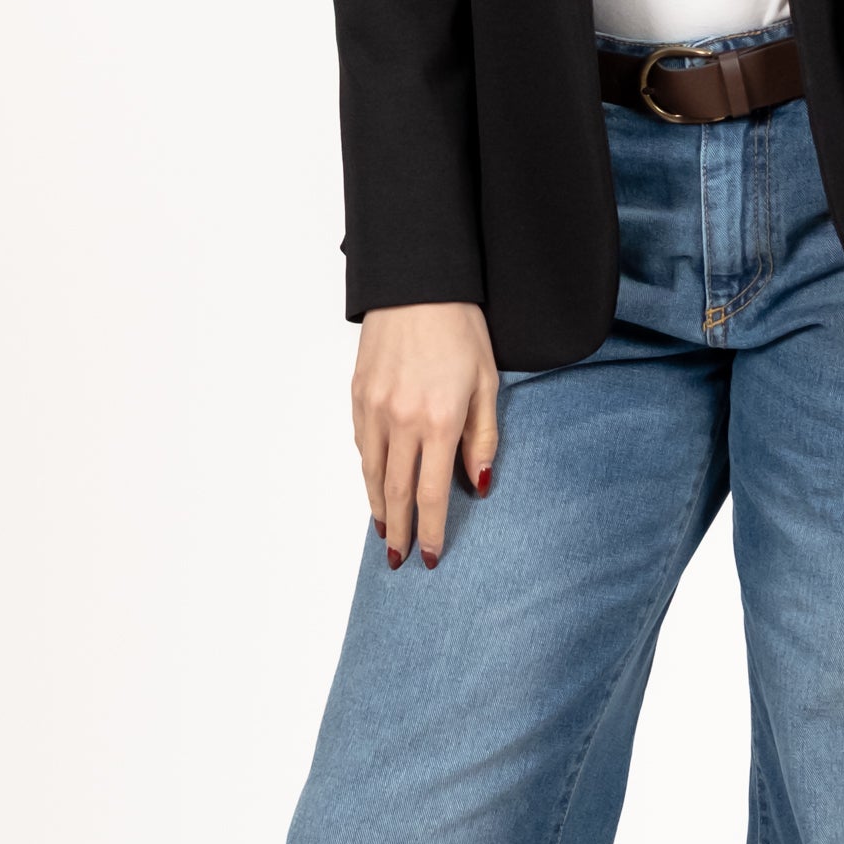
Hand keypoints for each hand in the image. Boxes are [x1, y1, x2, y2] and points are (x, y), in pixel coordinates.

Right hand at [352, 303, 499, 569]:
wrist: (417, 284)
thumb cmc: (460, 328)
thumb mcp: (487, 382)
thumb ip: (483, 437)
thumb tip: (478, 483)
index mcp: (439, 420)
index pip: (433, 493)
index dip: (430, 529)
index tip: (429, 555)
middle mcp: (401, 421)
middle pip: (397, 493)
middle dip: (400, 530)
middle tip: (400, 559)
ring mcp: (373, 408)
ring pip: (373, 473)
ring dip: (379, 508)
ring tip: (386, 532)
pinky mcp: (357, 394)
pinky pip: (361, 445)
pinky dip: (368, 471)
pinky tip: (376, 485)